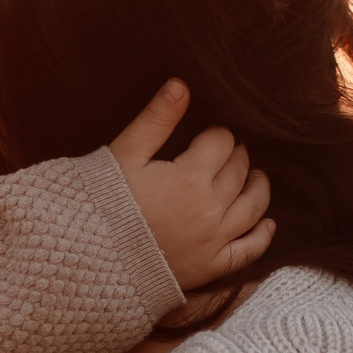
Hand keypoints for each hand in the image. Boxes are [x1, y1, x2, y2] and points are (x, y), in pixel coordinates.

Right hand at [107, 78, 274, 290]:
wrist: (85, 261)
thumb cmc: (99, 205)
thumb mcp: (123, 156)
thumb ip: (156, 120)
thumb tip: (182, 84)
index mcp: (189, 178)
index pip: (221, 143)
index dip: (216, 135)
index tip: (207, 136)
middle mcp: (209, 209)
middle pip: (238, 171)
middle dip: (236, 156)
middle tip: (228, 151)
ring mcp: (213, 241)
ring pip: (252, 207)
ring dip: (258, 187)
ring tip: (255, 176)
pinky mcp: (210, 268)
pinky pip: (248, 251)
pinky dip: (263, 235)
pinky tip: (268, 224)